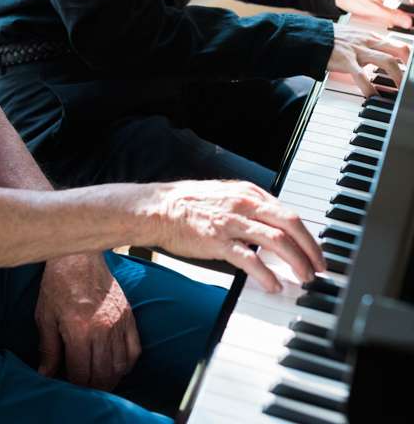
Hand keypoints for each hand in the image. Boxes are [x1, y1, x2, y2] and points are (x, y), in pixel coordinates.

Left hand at [35, 251, 140, 390]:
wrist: (79, 254)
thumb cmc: (58, 282)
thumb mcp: (45, 315)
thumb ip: (48, 349)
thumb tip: (45, 375)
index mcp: (79, 329)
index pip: (81, 374)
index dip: (73, 384)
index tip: (67, 382)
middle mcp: (102, 328)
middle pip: (102, 375)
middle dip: (91, 386)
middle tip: (82, 383)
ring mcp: (118, 322)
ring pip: (120, 366)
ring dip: (109, 379)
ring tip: (97, 378)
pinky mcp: (128, 315)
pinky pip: (134, 350)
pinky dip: (126, 364)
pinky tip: (115, 365)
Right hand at [150, 179, 324, 293]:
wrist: (159, 209)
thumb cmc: (190, 204)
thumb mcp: (226, 195)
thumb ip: (250, 207)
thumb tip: (274, 225)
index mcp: (248, 192)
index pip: (288, 213)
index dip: (308, 235)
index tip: (316, 252)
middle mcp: (244, 203)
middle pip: (289, 224)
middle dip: (310, 248)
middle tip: (319, 268)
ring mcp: (231, 221)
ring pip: (276, 240)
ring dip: (295, 261)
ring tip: (303, 278)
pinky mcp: (218, 240)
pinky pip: (249, 259)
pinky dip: (266, 274)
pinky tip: (273, 285)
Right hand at [328, 26, 407, 96]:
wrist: (309, 37)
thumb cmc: (331, 40)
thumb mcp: (354, 38)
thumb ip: (369, 46)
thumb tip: (382, 56)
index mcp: (371, 36)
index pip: (398, 44)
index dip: (408, 57)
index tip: (411, 69)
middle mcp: (368, 41)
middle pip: (399, 50)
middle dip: (409, 65)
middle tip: (411, 81)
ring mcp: (358, 50)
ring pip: (386, 62)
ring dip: (398, 78)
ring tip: (400, 92)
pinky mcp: (346, 61)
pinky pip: (362, 76)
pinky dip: (370, 89)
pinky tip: (374, 98)